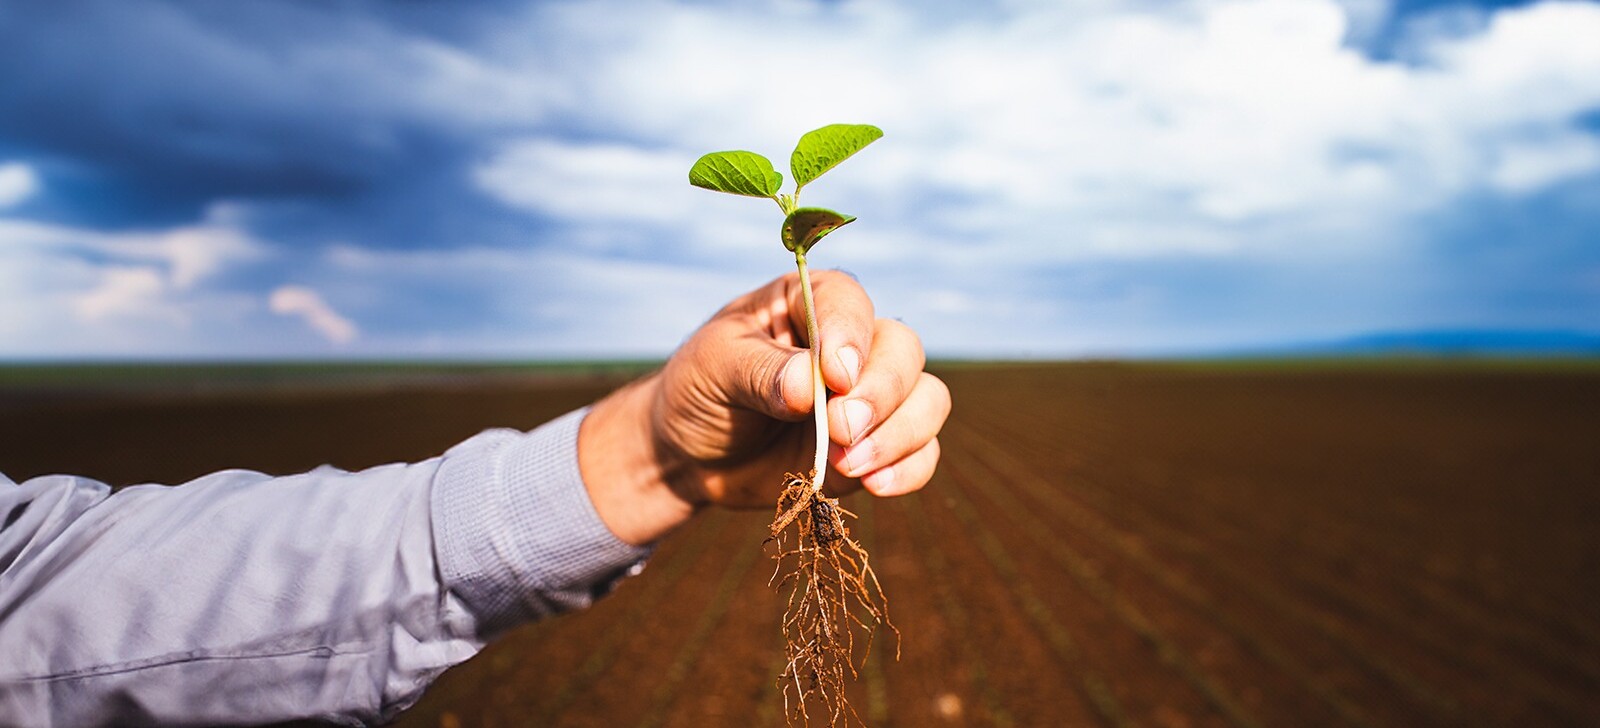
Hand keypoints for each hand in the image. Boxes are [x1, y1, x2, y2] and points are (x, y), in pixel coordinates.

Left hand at [578, 271, 950, 544]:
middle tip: (840, 429)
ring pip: (927, 401)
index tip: (835, 377)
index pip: (849, 304)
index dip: (851, 338)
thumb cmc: (700, 389)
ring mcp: (871, 397)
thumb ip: (759, 372)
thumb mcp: (714, 367)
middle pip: (904, 351)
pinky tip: (875, 486)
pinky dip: (910, 469)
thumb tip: (807, 385)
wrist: (691, 453)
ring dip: (901, 434)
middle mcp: (854, 344)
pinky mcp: (877, 446)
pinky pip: (921, 453)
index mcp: (810, 303)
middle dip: (880, 394)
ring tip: (850, 463)